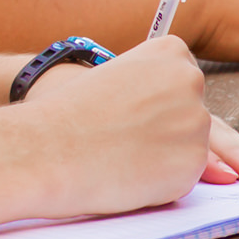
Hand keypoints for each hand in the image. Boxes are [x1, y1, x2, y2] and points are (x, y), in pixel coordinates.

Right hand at [16, 40, 236, 210]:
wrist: (43, 150)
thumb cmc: (67, 116)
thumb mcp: (115, 78)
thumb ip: (154, 92)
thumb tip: (189, 125)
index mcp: (171, 51)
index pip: (181, 86)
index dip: (150, 107)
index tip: (124, 114)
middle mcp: (191, 80)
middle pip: (188, 117)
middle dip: (160, 133)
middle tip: (119, 140)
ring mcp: (195, 122)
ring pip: (187, 150)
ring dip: (160, 160)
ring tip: (118, 156)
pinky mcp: (192, 163)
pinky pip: (182, 180)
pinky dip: (158, 186)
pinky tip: (126, 176)